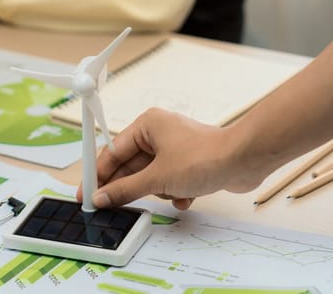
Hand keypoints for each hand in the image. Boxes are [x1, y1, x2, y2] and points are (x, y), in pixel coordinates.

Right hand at [77, 108, 269, 209]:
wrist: (246, 159)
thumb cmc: (203, 157)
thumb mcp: (157, 178)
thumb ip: (125, 190)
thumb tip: (102, 198)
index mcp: (146, 126)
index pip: (112, 152)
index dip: (97, 175)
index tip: (86, 194)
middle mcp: (159, 133)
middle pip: (130, 166)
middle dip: (130, 187)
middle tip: (112, 206)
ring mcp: (175, 149)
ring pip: (151, 177)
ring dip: (159, 190)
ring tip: (171, 192)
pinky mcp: (189, 163)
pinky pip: (170, 182)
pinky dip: (175, 192)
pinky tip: (185, 197)